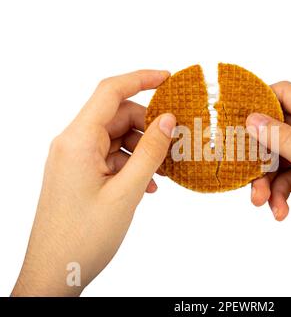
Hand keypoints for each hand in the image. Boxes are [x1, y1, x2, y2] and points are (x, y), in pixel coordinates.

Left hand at [12, 70, 175, 295]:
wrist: (55, 272)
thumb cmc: (84, 236)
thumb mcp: (127, 192)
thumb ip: (150, 152)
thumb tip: (168, 120)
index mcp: (78, 140)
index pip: (110, 92)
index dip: (141, 78)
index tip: (169, 78)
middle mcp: (72, 144)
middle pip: (117, 117)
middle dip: (149, 127)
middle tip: (175, 143)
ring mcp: (75, 159)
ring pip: (116, 138)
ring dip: (142, 150)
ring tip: (163, 172)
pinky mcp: (79, 174)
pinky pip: (110, 157)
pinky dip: (131, 165)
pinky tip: (148, 185)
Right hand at [247, 81, 290, 295]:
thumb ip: (284, 140)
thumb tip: (251, 119)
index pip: (284, 94)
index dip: (257, 104)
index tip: (233, 122)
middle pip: (277, 130)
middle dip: (260, 156)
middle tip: (245, 175)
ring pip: (280, 157)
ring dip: (269, 180)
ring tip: (263, 203)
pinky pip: (290, 175)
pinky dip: (281, 192)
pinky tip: (281, 211)